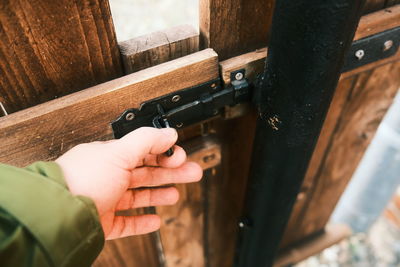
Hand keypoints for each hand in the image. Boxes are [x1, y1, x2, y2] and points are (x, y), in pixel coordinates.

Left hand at [56, 127, 201, 239]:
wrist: (58, 215)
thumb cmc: (81, 180)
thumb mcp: (118, 153)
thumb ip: (146, 140)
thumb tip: (169, 132)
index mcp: (109, 156)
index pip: (142, 151)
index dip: (164, 153)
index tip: (180, 156)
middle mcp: (107, 177)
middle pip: (146, 173)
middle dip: (171, 172)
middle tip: (192, 172)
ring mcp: (105, 200)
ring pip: (138, 196)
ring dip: (159, 194)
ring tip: (175, 194)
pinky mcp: (103, 223)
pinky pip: (128, 222)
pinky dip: (143, 221)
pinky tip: (155, 220)